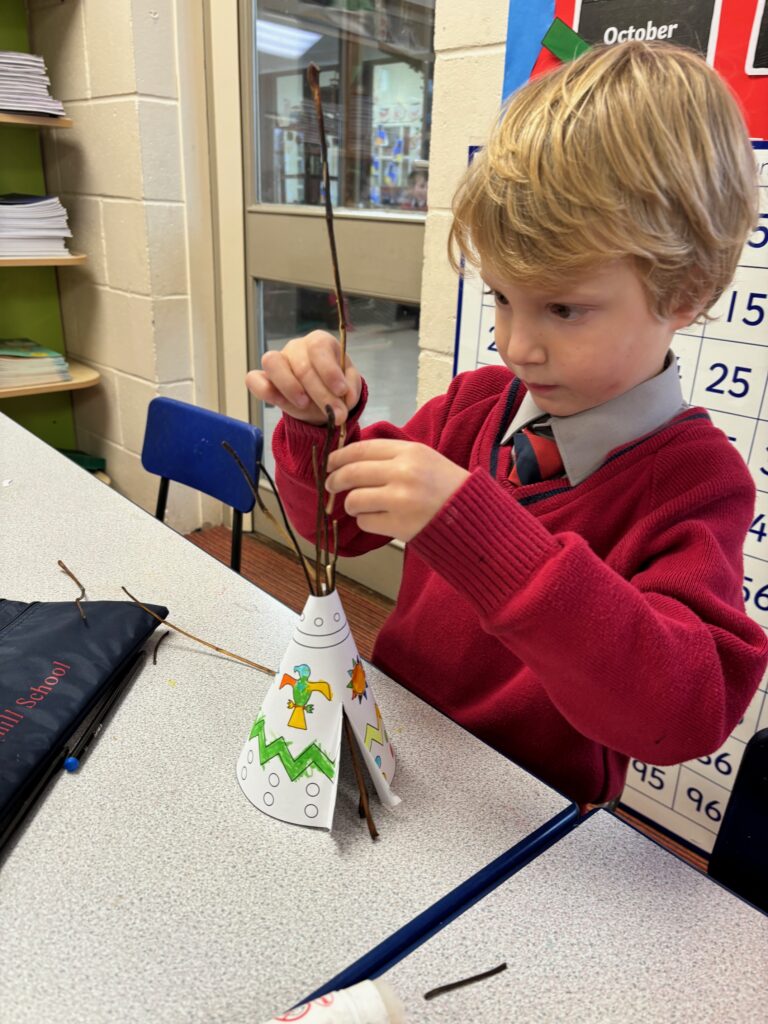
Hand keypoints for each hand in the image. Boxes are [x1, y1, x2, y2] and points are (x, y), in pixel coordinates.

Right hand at [245, 330, 361, 426]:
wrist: (320, 402)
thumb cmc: (334, 387)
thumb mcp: (349, 387)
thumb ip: (350, 388)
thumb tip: (346, 396)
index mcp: (319, 342)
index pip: (319, 348)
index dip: (330, 371)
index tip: (341, 392)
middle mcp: (296, 347)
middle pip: (302, 365)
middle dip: (320, 394)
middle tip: (336, 415)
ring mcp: (277, 361)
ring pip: (273, 363)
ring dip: (290, 387)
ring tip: (304, 405)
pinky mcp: (262, 378)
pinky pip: (253, 379)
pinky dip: (264, 391)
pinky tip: (281, 403)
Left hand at [325, 439, 470, 541]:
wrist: (472, 517)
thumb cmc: (446, 487)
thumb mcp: (423, 458)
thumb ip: (391, 456)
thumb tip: (350, 458)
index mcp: (409, 452)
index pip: (360, 449)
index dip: (338, 456)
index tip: (329, 463)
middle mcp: (403, 472)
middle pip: (351, 473)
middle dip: (334, 480)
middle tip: (330, 485)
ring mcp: (400, 500)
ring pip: (354, 499)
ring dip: (350, 504)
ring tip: (358, 506)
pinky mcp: (399, 525)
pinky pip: (365, 522)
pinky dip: (366, 521)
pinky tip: (377, 519)